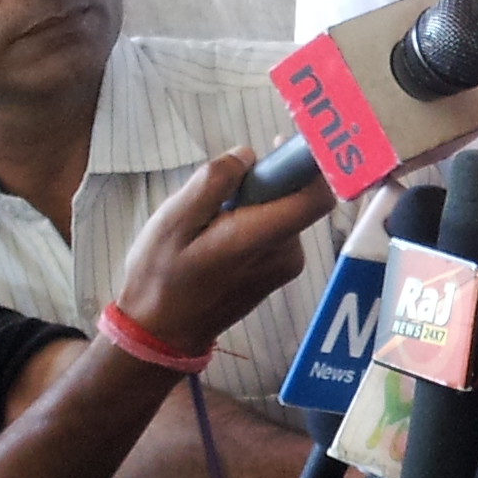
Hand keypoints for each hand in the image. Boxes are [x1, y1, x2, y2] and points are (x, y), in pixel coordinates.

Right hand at [109, 151, 330, 353]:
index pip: (316, 196)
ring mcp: (284, 266)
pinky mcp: (277, 273)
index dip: (307, 164)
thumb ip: (215, 182)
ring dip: (252, 205)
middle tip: (219, 193)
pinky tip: (217, 238)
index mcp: (263, 238)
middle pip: (295, 198)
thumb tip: (249, 155)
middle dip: (264, 184)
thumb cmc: (162, 275)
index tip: (279, 145)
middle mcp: (286, 253)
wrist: (161, 332)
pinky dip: (252, 223)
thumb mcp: (175, 219)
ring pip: (282, 213)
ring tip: (209, 222)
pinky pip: (274, 231)